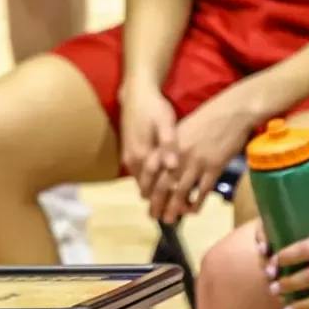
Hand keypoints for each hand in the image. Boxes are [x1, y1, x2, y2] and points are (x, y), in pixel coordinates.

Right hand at [118, 81, 178, 216]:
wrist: (135, 95)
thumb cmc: (153, 108)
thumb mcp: (165, 123)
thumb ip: (168, 145)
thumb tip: (172, 166)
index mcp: (143, 156)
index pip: (153, 187)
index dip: (167, 200)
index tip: (180, 212)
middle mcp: (133, 161)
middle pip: (146, 190)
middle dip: (160, 202)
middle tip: (176, 213)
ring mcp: (129, 157)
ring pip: (142, 183)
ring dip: (155, 193)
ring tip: (171, 203)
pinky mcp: (129, 152)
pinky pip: (140, 175)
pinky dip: (150, 182)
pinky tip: (161, 184)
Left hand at [157, 85, 258, 223]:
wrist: (232, 111)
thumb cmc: (207, 118)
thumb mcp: (183, 128)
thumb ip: (172, 146)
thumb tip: (165, 165)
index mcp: (170, 143)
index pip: (152, 169)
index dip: (146, 185)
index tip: (144, 198)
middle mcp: (180, 154)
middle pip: (164, 184)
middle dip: (157, 202)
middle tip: (153, 216)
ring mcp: (197, 162)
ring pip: (182, 191)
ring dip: (174, 208)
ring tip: (170, 219)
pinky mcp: (215, 167)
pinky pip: (203, 190)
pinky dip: (197, 203)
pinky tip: (193, 211)